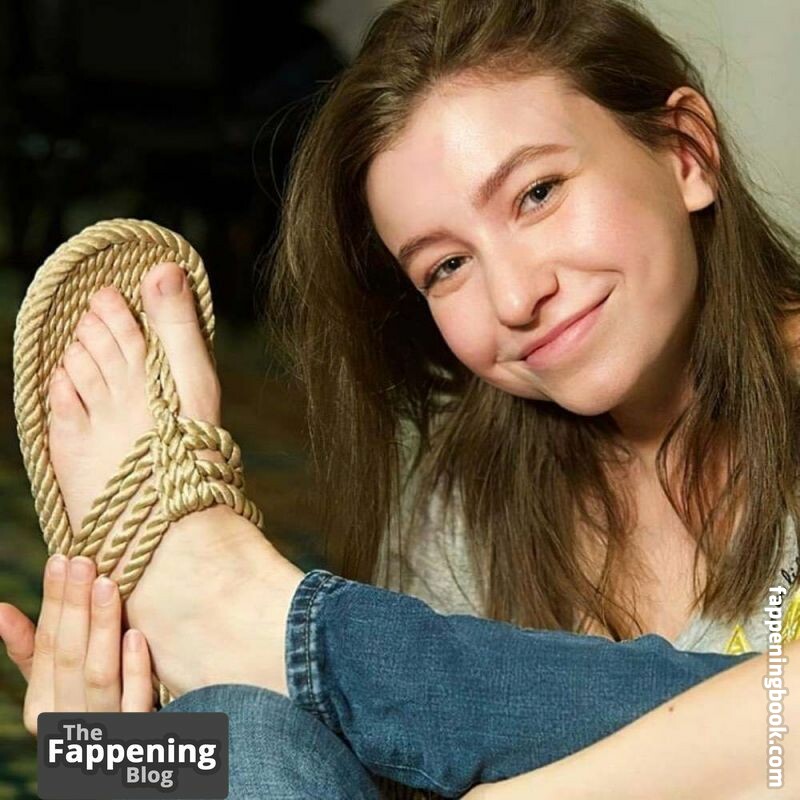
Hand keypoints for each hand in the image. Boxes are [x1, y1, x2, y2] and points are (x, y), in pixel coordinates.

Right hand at [0, 554, 154, 735]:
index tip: (61, 558)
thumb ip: (32, 652)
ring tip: (108, 585)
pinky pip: (134, 703)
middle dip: (74, 607)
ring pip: (98, 676)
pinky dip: (134, 670)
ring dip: (101, 629)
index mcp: (42, 707)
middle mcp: (67, 721)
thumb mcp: (57, 687)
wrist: (128, 768)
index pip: (46, 646)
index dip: (54, 602)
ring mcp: (103, 731)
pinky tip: (136, 635)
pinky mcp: (139, 738)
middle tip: (84, 562)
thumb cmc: (90, 712)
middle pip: (69, 657)